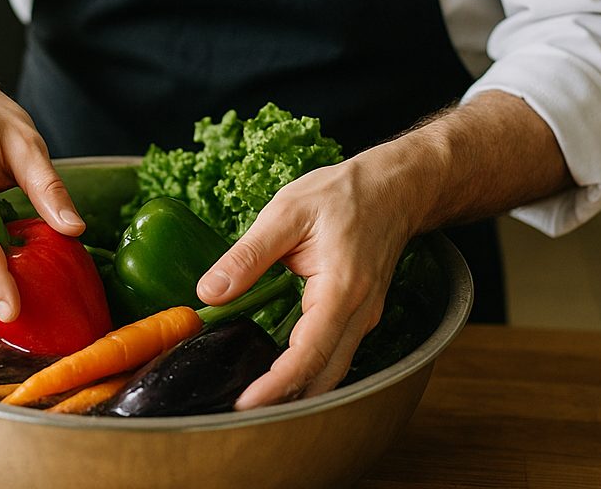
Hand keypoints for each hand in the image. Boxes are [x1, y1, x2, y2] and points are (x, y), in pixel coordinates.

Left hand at [195, 141, 425, 408]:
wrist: (392, 187)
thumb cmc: (341, 194)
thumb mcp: (285, 212)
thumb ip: (247, 255)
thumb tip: (209, 292)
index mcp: (340, 290)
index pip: (308, 355)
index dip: (275, 387)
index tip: (243, 404)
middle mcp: (359, 314)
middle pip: (323, 377)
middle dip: (283, 401)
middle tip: (237, 412)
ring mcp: (364, 318)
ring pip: (332, 372)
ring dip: (296, 391)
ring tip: (252, 398)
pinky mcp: (360, 316)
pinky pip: (335, 355)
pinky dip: (307, 371)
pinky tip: (276, 369)